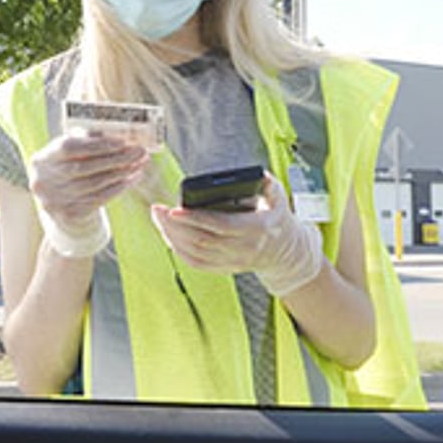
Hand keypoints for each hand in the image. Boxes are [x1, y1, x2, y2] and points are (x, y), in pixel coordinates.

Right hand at [29, 133, 148, 255]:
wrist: (60, 204)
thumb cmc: (69, 169)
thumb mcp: (71, 153)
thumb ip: (87, 140)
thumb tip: (119, 133)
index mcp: (41, 160)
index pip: (69, 147)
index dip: (97, 144)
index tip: (122, 141)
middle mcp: (44, 181)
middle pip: (85, 167)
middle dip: (116, 158)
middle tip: (139, 151)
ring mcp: (55, 201)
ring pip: (96, 184)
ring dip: (122, 172)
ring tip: (140, 163)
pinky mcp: (69, 215)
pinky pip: (100, 199)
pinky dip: (119, 187)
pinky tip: (132, 178)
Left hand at [151, 173, 324, 295]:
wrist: (285, 250)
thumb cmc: (277, 217)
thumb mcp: (279, 196)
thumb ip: (267, 183)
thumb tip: (254, 174)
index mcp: (257, 228)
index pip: (221, 225)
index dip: (195, 218)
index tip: (174, 209)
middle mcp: (244, 249)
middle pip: (202, 240)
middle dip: (175, 226)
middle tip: (158, 210)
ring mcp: (233, 262)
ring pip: (195, 254)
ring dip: (172, 237)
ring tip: (159, 219)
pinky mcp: (225, 268)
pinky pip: (196, 263)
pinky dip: (179, 250)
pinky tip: (168, 236)